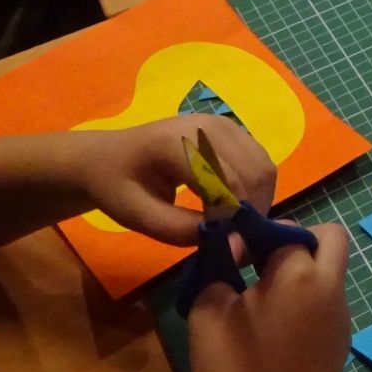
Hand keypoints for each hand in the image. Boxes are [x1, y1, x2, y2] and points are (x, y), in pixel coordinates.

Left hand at [70, 114, 276, 246]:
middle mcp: (209, 125)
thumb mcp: (137, 216)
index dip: (233, 219)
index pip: (227, 183)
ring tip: (235, 224)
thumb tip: (234, 244)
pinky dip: (257, 190)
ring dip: (259, 201)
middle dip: (252, 212)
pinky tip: (235, 207)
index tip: (225, 247)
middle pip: (255, 173)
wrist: (106, 156)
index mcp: (177, 142)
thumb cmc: (116, 186)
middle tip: (235, 239)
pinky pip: (261, 163)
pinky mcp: (233, 131)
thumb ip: (183, 230)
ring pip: (265, 168)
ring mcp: (225, 125)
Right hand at [188, 224, 351, 371]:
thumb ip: (224, 260)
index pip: (291, 232)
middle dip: (303, 239)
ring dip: (307, 274)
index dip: (261, 236)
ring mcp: (343, 320)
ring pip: (333, 276)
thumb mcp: (210, 298)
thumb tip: (237, 242)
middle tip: (268, 260)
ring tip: (269, 299)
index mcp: (301, 275)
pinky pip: (331, 307)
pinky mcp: (343, 344)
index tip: (239, 254)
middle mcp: (333, 291)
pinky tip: (282, 330)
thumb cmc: (224, 359)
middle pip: (333, 240)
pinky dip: (311, 304)